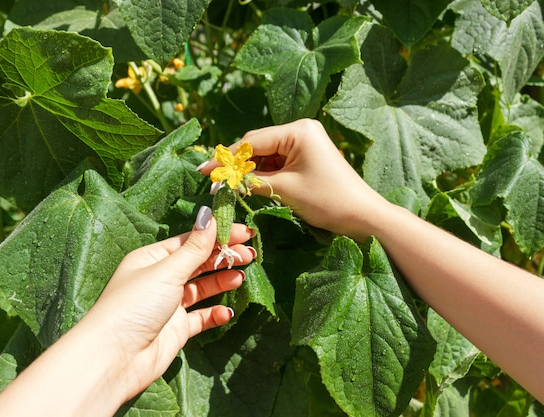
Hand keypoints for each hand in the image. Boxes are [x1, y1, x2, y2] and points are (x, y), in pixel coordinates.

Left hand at [82, 206, 255, 400]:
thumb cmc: (134, 306)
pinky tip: (227, 312)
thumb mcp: (167, 271)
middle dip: (224, 257)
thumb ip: (194, 247)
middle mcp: (161, 279)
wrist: (115, 357)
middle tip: (250, 255)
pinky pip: (201, 317)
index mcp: (153, 258)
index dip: (218, 236)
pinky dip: (215, 313)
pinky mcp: (176, 329)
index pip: (191, 241)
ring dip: (221, 281)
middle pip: (198, 262)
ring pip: (202, 288)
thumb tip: (209, 214)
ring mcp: (169, 305)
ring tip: (240, 278)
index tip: (246, 233)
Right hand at [199, 119, 386, 239]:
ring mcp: (305, 143)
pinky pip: (279, 162)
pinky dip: (265, 175)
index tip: (204, 171)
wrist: (363, 217)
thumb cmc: (327, 200)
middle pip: (258, 145)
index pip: (252, 141)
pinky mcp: (307, 157)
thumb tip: (223, 180)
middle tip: (214, 182)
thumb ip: (253, 181)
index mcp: (298, 130)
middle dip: (238, 165)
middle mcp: (301, 130)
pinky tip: (251, 186)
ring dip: (250, 172)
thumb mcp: (286, 189)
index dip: (227, 158)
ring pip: (266, 155)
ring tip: (230, 188)